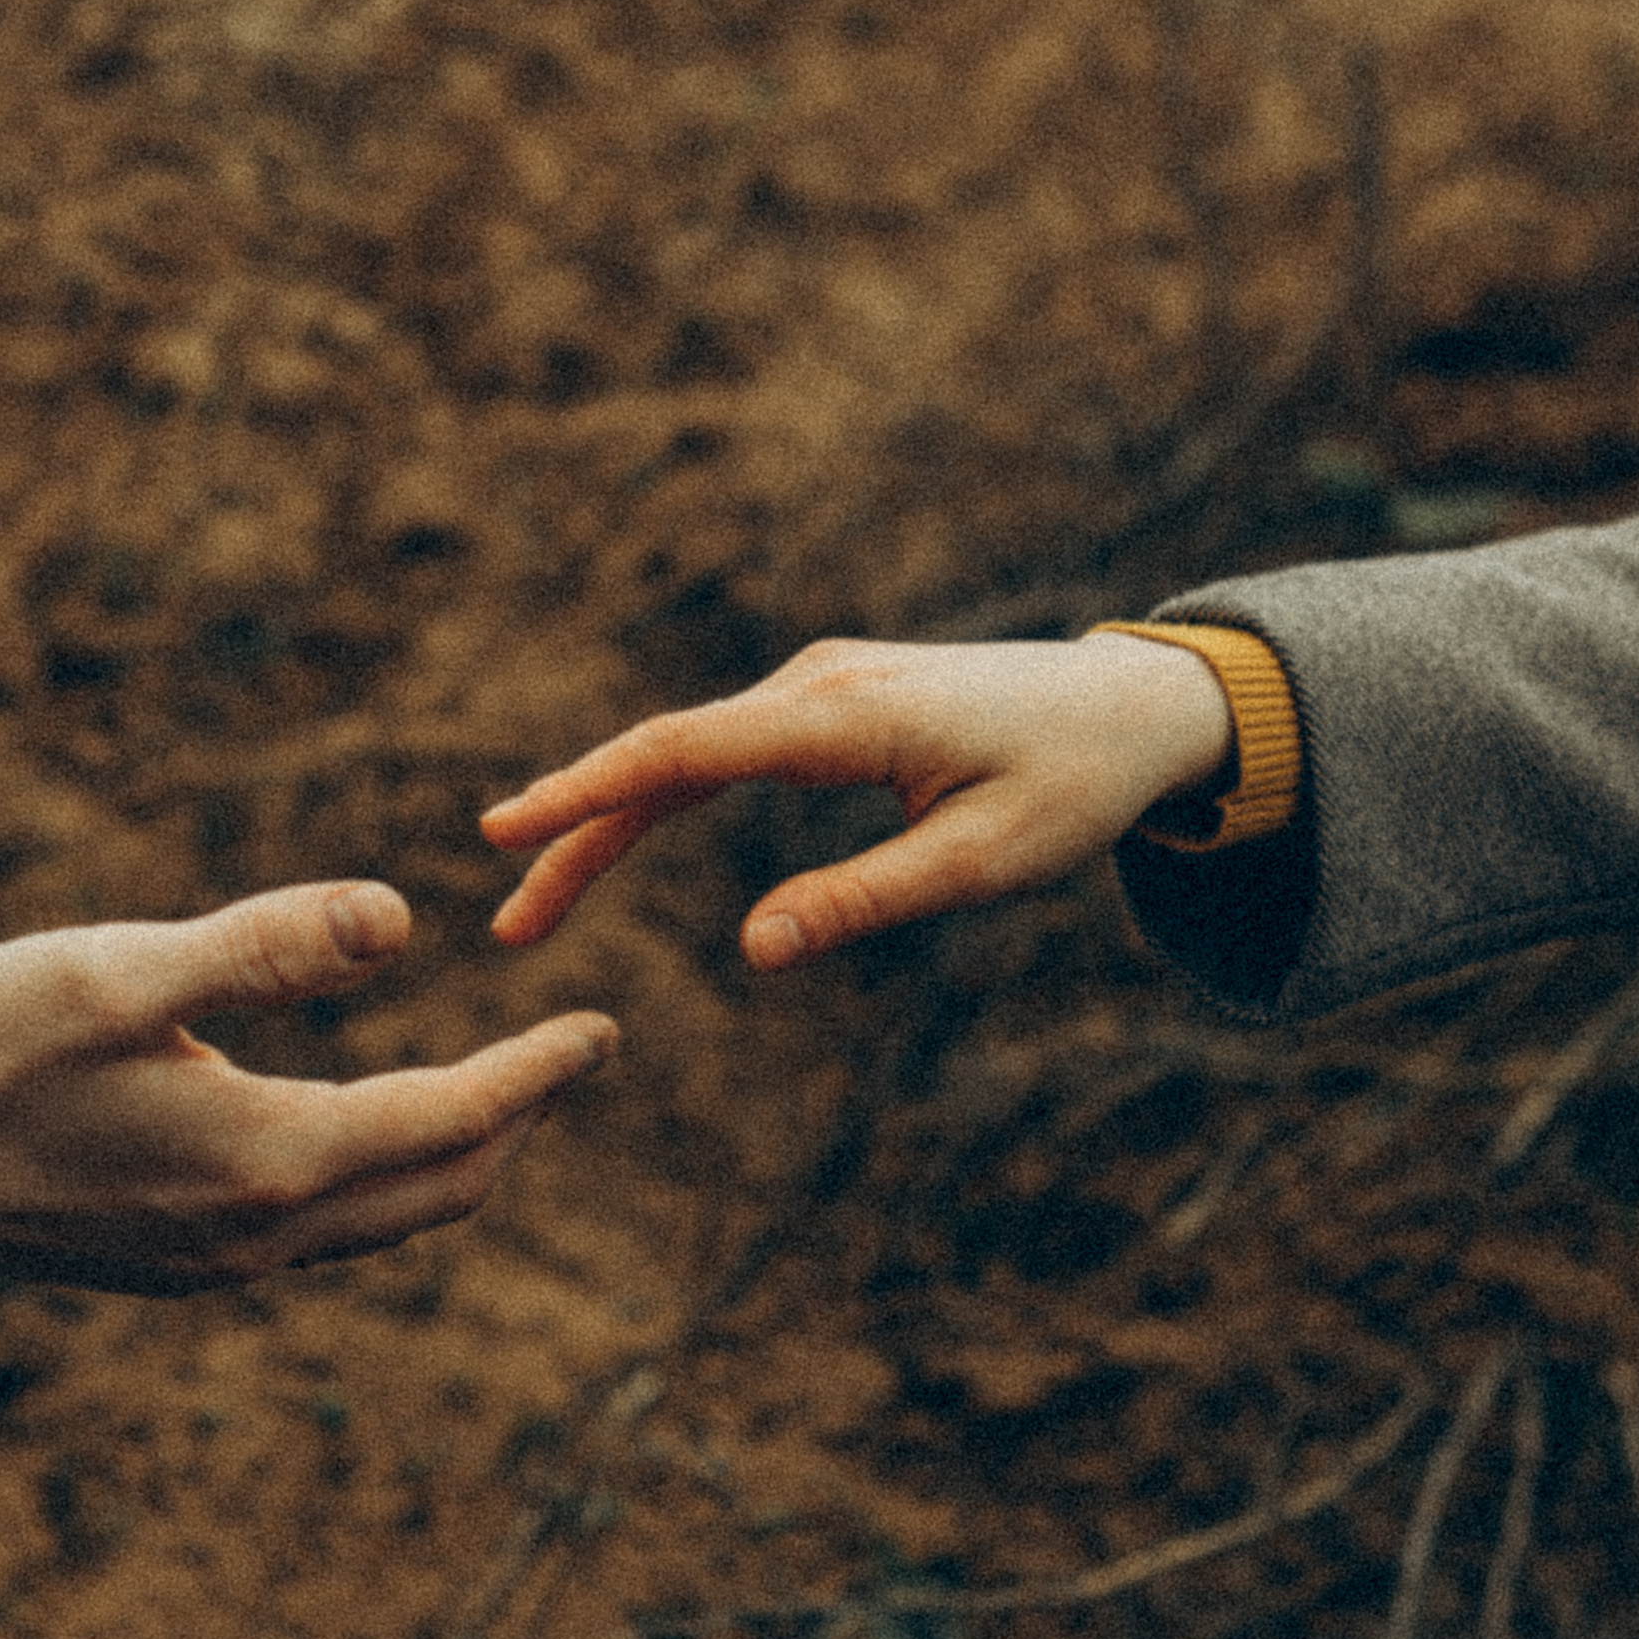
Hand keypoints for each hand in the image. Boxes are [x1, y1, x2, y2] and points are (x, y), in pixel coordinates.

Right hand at [0, 881, 616, 1291]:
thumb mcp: (122, 972)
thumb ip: (268, 945)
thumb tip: (400, 921)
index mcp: (267, 1159)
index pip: (455, 1121)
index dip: (540, 1072)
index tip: (605, 1030)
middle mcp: (258, 1234)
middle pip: (442, 1190)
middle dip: (517, 1123)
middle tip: (566, 1059)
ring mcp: (214, 1265)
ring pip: (386, 1225)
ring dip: (454, 1161)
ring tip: (489, 1095)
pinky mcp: (171, 1269)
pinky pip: (323, 1239)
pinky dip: (380, 1187)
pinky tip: (361, 1141)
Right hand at [483, 634, 1234, 967]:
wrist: (1134, 705)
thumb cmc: (1071, 783)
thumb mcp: (981, 861)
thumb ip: (865, 901)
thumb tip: (754, 951)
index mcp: (846, 717)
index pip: (684, 752)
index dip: (586, 794)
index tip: (504, 832)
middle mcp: (816, 686)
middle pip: (662, 760)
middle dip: (574, 836)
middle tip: (506, 922)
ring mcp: (817, 688)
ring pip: (682, 757)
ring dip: (607, 823)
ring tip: (536, 900)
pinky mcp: (827, 705)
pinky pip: (718, 750)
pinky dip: (656, 797)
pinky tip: (611, 838)